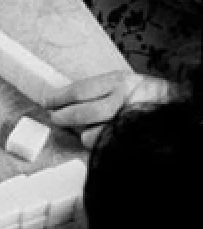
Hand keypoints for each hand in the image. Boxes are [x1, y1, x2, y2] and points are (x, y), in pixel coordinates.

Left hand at [47, 71, 175, 147]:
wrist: (181, 105)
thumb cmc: (148, 95)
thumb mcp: (125, 83)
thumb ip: (101, 91)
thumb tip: (69, 100)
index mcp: (118, 81)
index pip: (81, 90)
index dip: (61, 97)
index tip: (48, 102)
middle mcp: (124, 99)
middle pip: (86, 111)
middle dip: (65, 117)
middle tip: (55, 118)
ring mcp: (130, 120)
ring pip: (96, 134)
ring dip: (84, 135)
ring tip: (82, 132)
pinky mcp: (134, 138)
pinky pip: (109, 146)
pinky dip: (101, 146)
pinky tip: (100, 142)